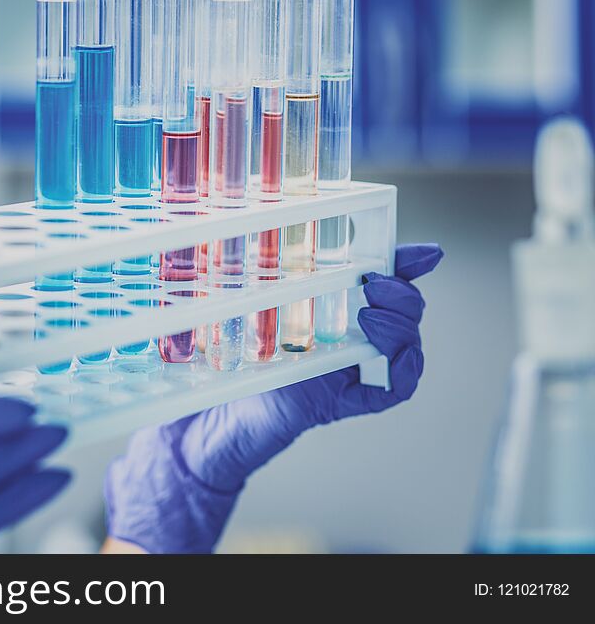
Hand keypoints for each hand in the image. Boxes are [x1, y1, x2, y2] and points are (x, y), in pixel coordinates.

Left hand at [104, 243, 442, 552]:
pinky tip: (388, 353)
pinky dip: (402, 371)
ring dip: (401, 327)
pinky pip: (395, 389)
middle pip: (404, 311)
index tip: (427, 254)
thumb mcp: (248, 300)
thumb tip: (269, 230)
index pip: (382, 280)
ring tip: (371, 314)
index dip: (409, 263)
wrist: (212, 409)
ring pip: (407, 346)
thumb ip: (267, 270)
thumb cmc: (228, 353)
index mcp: (335, 307)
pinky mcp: (347, 400)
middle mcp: (352, 337)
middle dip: (402, 293)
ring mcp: (354, 369)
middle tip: (373, 284)